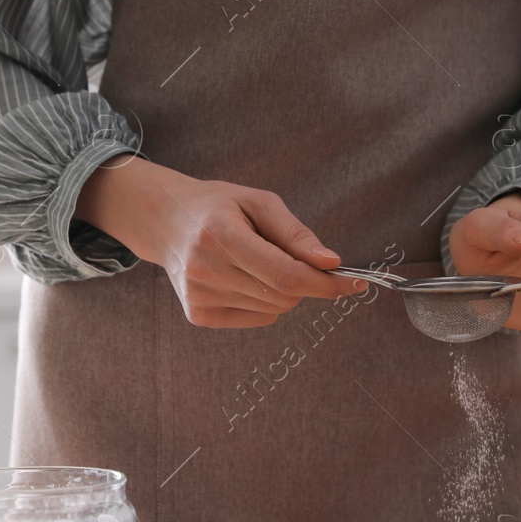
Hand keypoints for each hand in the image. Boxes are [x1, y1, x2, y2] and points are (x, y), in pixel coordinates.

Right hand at [76, 156, 362, 327]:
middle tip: (299, 260)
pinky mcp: (197, 314)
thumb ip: (296, 234)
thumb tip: (330, 263)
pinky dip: (265, 303)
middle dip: (306, 283)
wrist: (166, 221)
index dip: (325, 284)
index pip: (286, 275)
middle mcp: (205, 269)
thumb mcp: (260, 203)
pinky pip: (256, 318)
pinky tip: (245, 278)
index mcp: (220, 235)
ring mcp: (198, 296)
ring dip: (284, 291)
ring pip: (273, 310)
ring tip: (260, 263)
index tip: (353, 282)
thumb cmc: (219, 207)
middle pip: (283, 296)